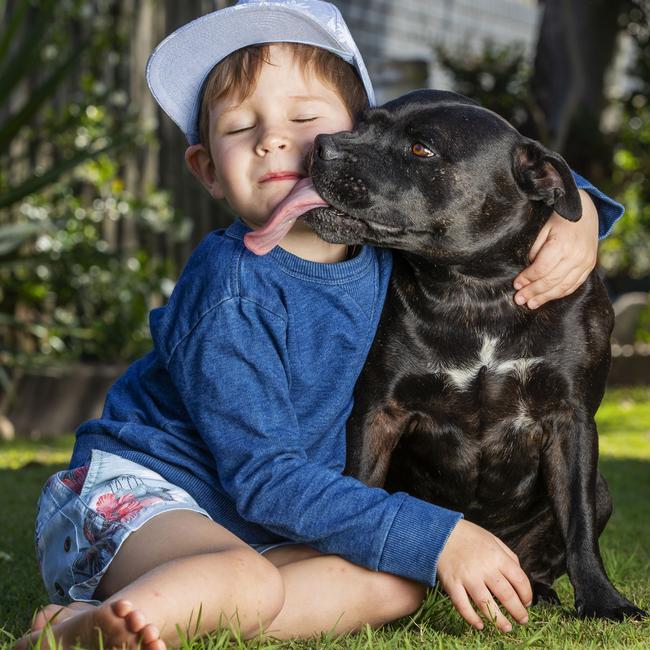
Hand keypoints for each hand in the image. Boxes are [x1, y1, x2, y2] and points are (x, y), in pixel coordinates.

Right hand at [437, 519, 531, 631]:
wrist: (440, 531)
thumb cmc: (469, 536)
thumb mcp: (492, 539)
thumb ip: (508, 556)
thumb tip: (519, 576)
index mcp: (497, 556)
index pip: (520, 580)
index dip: (527, 595)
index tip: (527, 603)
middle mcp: (484, 568)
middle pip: (506, 595)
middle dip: (518, 611)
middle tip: (523, 620)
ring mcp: (467, 577)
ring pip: (486, 605)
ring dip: (499, 620)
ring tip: (506, 628)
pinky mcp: (452, 584)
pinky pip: (463, 606)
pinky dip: (471, 618)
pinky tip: (480, 625)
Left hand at [513, 190, 597, 308]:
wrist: (586, 211)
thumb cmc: (559, 219)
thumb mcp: (542, 229)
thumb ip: (535, 250)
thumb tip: (528, 272)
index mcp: (562, 245)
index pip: (541, 269)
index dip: (528, 279)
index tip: (516, 284)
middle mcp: (576, 256)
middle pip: (551, 281)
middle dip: (533, 292)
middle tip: (519, 300)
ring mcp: (585, 262)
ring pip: (564, 286)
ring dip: (546, 297)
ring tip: (531, 304)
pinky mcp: (590, 266)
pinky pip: (575, 284)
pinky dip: (560, 293)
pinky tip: (549, 297)